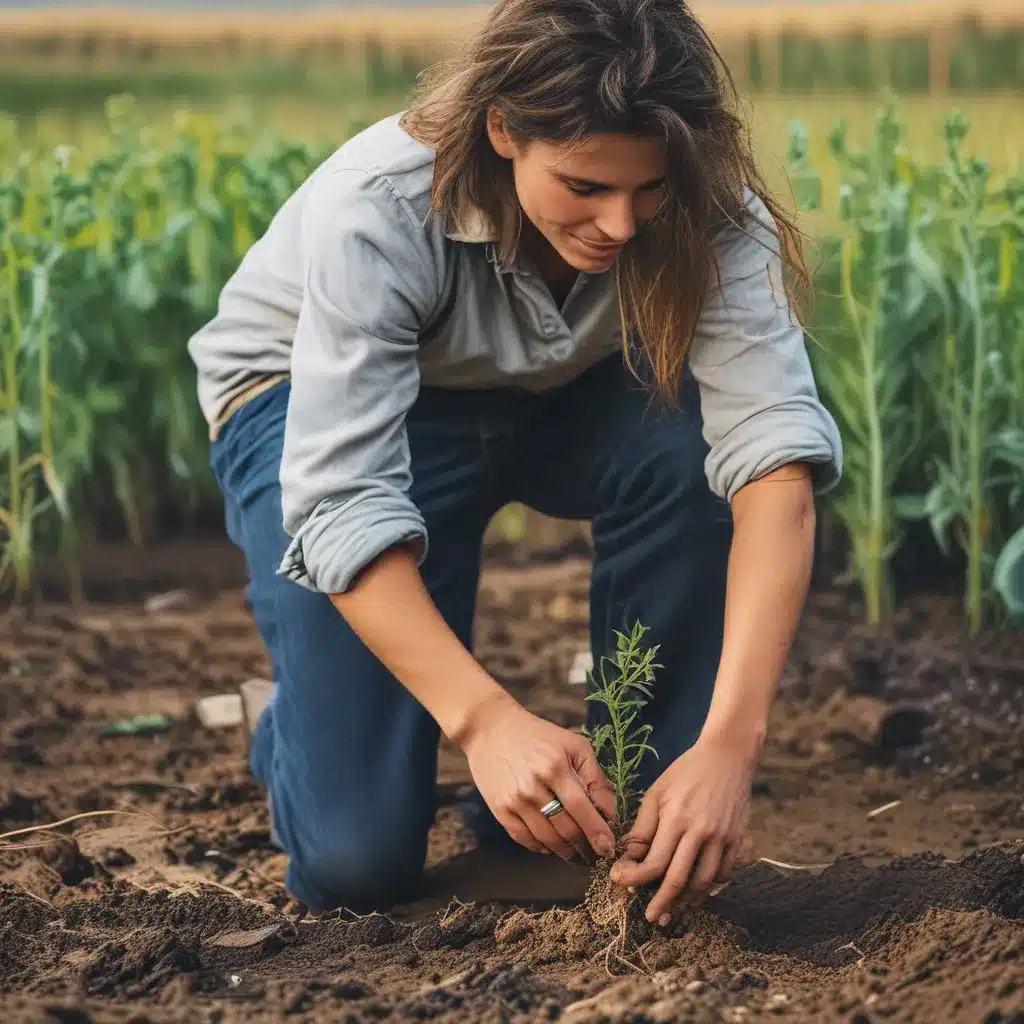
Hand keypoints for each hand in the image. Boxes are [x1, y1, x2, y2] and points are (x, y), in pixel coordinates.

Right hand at [461, 694, 616, 861]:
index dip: (598, 832)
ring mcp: (515, 800)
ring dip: (566, 852)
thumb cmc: (538, 735)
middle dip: (586, 847)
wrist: (491, 730)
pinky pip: (525, 839)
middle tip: (596, 855)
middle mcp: (534, 786)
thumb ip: (594, 776)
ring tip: (578, 855)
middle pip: (566, 829)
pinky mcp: (501, 809)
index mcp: (556, 767)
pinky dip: (541, 848)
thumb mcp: (573, 744)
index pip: (582, 809)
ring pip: (547, 839)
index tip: (609, 847)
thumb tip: (609, 811)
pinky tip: (552, 846)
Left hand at [610, 732, 755, 924]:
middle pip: (679, 879)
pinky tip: (696, 892)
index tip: (621, 883)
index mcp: (676, 818)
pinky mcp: (737, 839)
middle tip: (651, 917)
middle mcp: (701, 832)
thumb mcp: (657, 793)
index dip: (635, 878)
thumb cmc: (685, 772)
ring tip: (673, 913)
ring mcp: (722, 837)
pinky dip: (710, 887)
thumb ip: (643, 828)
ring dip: (687, 902)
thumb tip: (627, 857)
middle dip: (662, 903)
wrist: (727, 756)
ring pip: (703, 882)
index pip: (654, 862)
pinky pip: (724, 873)